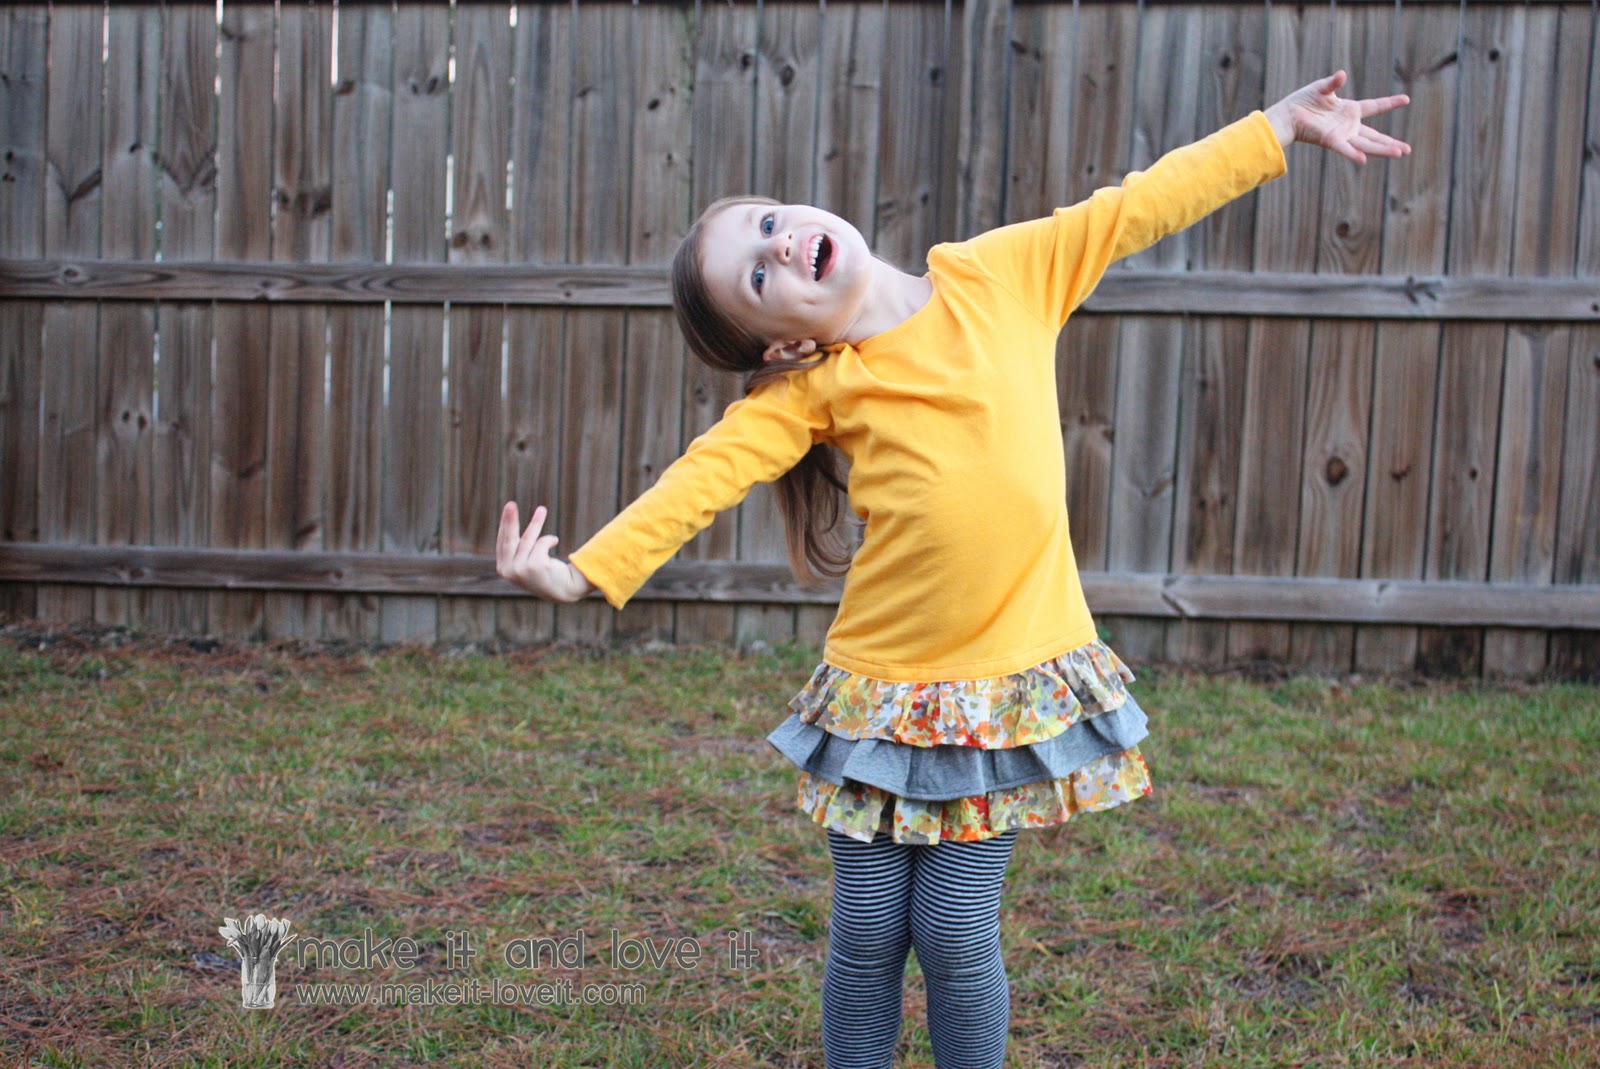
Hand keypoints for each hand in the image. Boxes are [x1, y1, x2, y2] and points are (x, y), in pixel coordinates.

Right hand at [495, 502, 595, 602]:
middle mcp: (509, 571)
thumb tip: (508, 518)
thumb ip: (516, 547)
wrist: (563, 590)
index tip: (508, 508)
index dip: (505, 524)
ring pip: (528, 539)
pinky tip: (554, 541)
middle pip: (509, 539)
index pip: (502, 542)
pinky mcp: (535, 566)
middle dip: (510, 520)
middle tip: (510, 504)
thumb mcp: (525, 560)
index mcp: (503, 569)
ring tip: (542, 509)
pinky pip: (541, 543)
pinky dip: (549, 539)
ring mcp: (521, 570)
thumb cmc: (544, 573)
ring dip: (536, 522)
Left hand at [1264, 70, 1410, 163]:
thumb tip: (1342, 74)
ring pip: (1366, 144)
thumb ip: (1334, 82)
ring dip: (1382, 149)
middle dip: (1391, 143)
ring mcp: (1342, 134)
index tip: (1406, 99)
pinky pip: (1345, 148)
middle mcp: (1349, 125)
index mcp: (1350, 110)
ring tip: (1400, 153)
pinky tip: (1364, 160)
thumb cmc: (1303, 101)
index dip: (1390, 103)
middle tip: (1407, 149)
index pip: (1375, 106)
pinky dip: (1353, 154)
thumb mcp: (1322, 88)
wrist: (1287, 115)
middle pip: (1375, 136)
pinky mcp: (1330, 141)